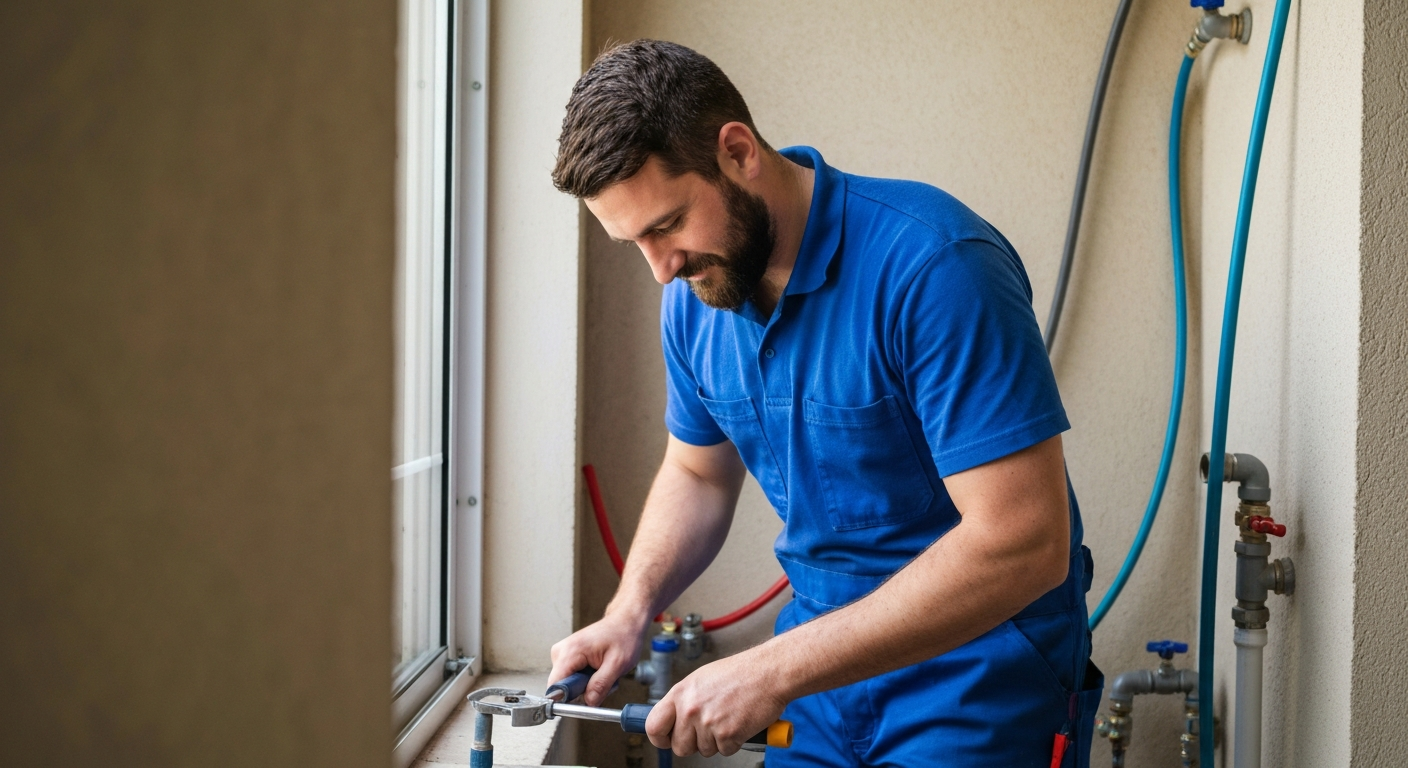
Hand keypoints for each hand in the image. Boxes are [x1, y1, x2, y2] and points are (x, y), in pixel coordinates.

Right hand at [548, 609, 648, 705]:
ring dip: (587, 685)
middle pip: (562, 688)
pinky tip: (598, 670)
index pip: (554, 686)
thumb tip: (588, 702)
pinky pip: (572, 678)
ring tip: (603, 672)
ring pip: (568, 685)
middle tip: (603, 681)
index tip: (584, 701)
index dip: (568, 700)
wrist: (625, 622)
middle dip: (584, 691)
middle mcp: (561, 651)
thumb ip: (601, 685)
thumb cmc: (623, 637)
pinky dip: (587, 679)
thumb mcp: (618, 664)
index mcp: (571, 651)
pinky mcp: (567, 657)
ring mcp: (563, 653)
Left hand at [646, 648, 788, 756]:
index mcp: (681, 692)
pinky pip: (725, 751)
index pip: (653, 726)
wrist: (769, 672)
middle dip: (694, 743)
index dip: (660, 738)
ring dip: (717, 741)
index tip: (667, 740)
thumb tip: (676, 718)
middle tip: (708, 730)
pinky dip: (734, 742)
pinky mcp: (728, 735)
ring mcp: (708, 723)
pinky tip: (740, 722)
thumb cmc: (741, 672)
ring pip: (704, 750)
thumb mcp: (702, 679)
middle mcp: (690, 709)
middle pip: (679, 746)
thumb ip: (686, 699)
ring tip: (728, 718)